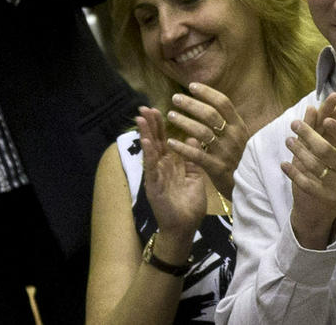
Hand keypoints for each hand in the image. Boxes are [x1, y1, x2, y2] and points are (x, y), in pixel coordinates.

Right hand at [137, 107, 206, 238]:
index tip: (157, 109)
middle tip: (144, 108)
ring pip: (150, 152)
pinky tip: (147, 141)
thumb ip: (192, 158)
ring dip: (146, 134)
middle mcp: (161, 168)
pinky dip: (149, 154)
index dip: (161, 125)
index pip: (164, 141)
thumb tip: (194, 137)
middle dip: (150, 125)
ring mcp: (156, 176)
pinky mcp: (154, 186)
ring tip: (140, 118)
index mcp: (171, 165)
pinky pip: (151, 168)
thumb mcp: (195, 177)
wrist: (185, 228)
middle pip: (155, 142)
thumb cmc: (189, 205)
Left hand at [165, 82, 247, 200]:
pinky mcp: (217, 168)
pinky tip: (170, 142)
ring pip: (201, 132)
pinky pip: (197, 155)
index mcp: (240, 127)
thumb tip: (211, 103)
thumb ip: (228, 123)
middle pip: (210, 114)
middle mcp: (233, 137)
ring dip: (184, 121)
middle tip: (175, 98)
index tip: (191, 86)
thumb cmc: (242, 160)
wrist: (252, 187)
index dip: (207, 92)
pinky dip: (182, 147)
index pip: (223, 103)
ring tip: (171, 115)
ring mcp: (225, 152)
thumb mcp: (241, 138)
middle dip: (191, 104)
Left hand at [282, 108, 335, 245]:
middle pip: (326, 152)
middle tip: (295, 123)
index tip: (326, 118)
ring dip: (299, 152)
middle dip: (308, 136)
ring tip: (289, 139)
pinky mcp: (330, 200)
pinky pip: (308, 186)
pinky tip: (284, 164)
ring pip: (314, 167)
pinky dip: (295, 175)